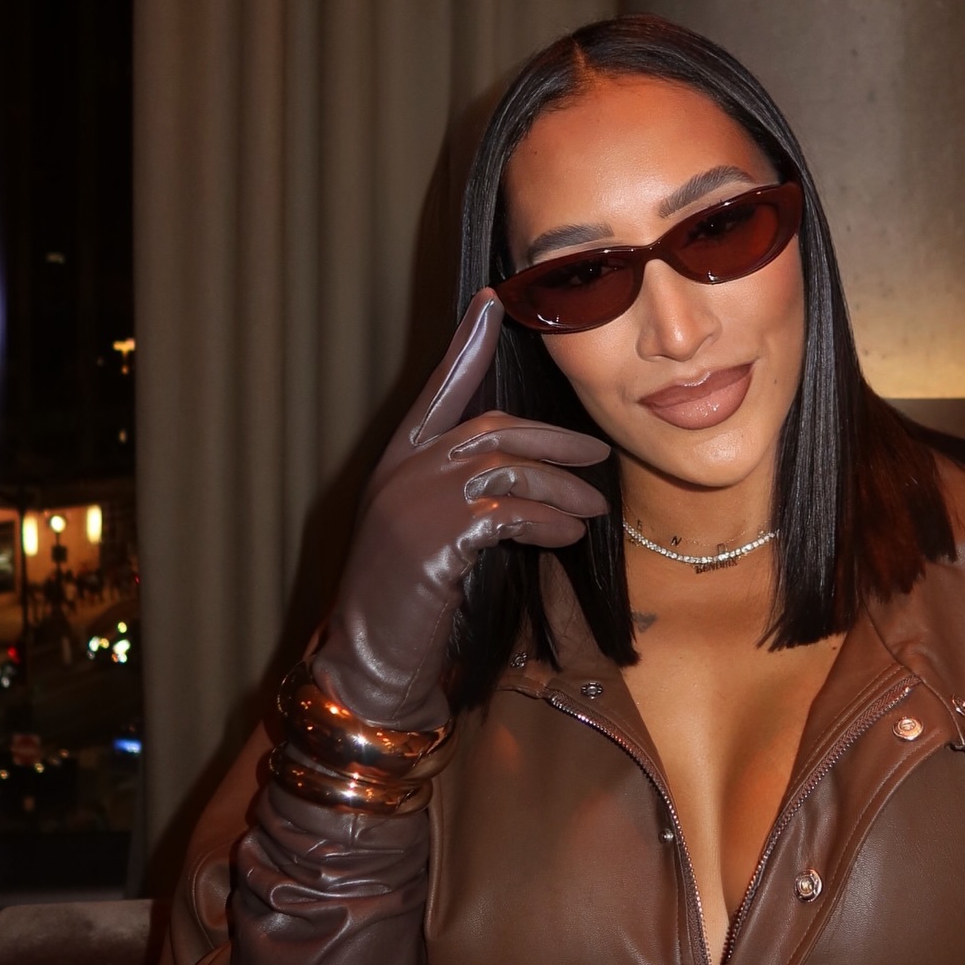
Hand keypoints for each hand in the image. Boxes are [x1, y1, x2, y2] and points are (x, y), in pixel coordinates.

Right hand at [312, 290, 609, 728]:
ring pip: (510, 469)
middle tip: (597, 455)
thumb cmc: (405, 605)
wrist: (368, 663)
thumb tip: (525, 476)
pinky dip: (547, 522)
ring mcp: (413, 501)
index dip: (466, 346)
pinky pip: (509, 513)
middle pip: (492, 428)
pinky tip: (568, 538)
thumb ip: (462, 497)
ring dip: (563, 490)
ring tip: (594, 510)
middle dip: (553, 439)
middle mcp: (401, 471)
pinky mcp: (433, 538)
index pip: (438, 390)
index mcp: (396, 462)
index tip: (492, 301)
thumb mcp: (429, 536)